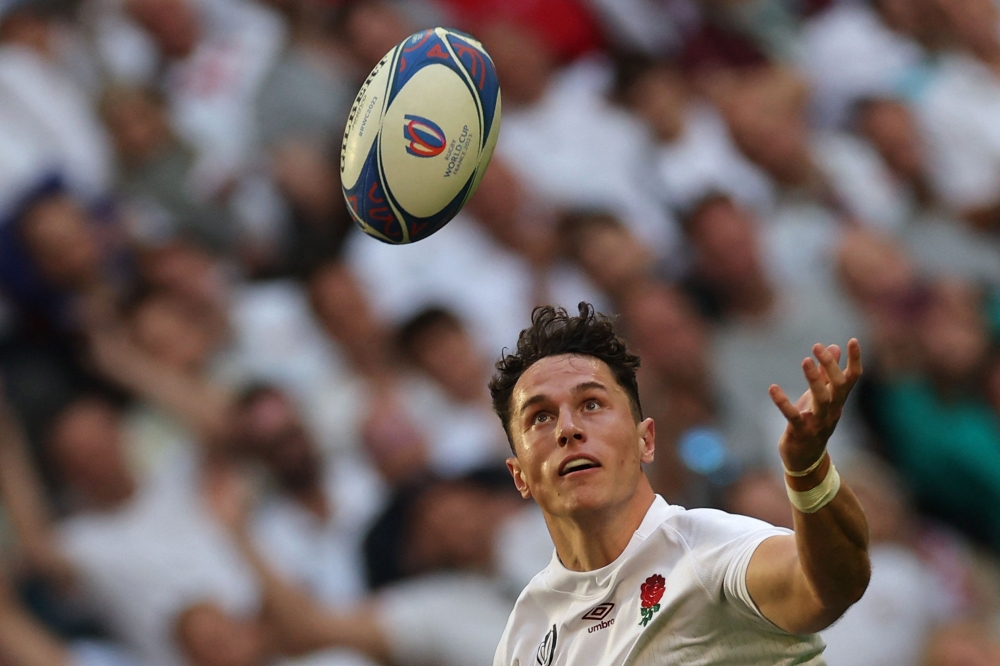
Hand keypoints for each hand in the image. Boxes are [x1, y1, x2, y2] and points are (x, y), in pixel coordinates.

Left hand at [769, 340, 862, 472]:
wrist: (806, 460)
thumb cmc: (813, 423)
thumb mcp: (821, 397)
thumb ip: (826, 373)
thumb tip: (834, 346)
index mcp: (838, 401)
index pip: (852, 378)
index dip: (855, 360)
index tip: (853, 340)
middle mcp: (832, 411)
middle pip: (838, 386)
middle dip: (830, 366)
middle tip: (817, 347)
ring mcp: (818, 423)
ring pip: (822, 400)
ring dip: (814, 380)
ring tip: (805, 361)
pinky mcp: (800, 432)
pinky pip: (793, 416)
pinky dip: (783, 402)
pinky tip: (773, 388)